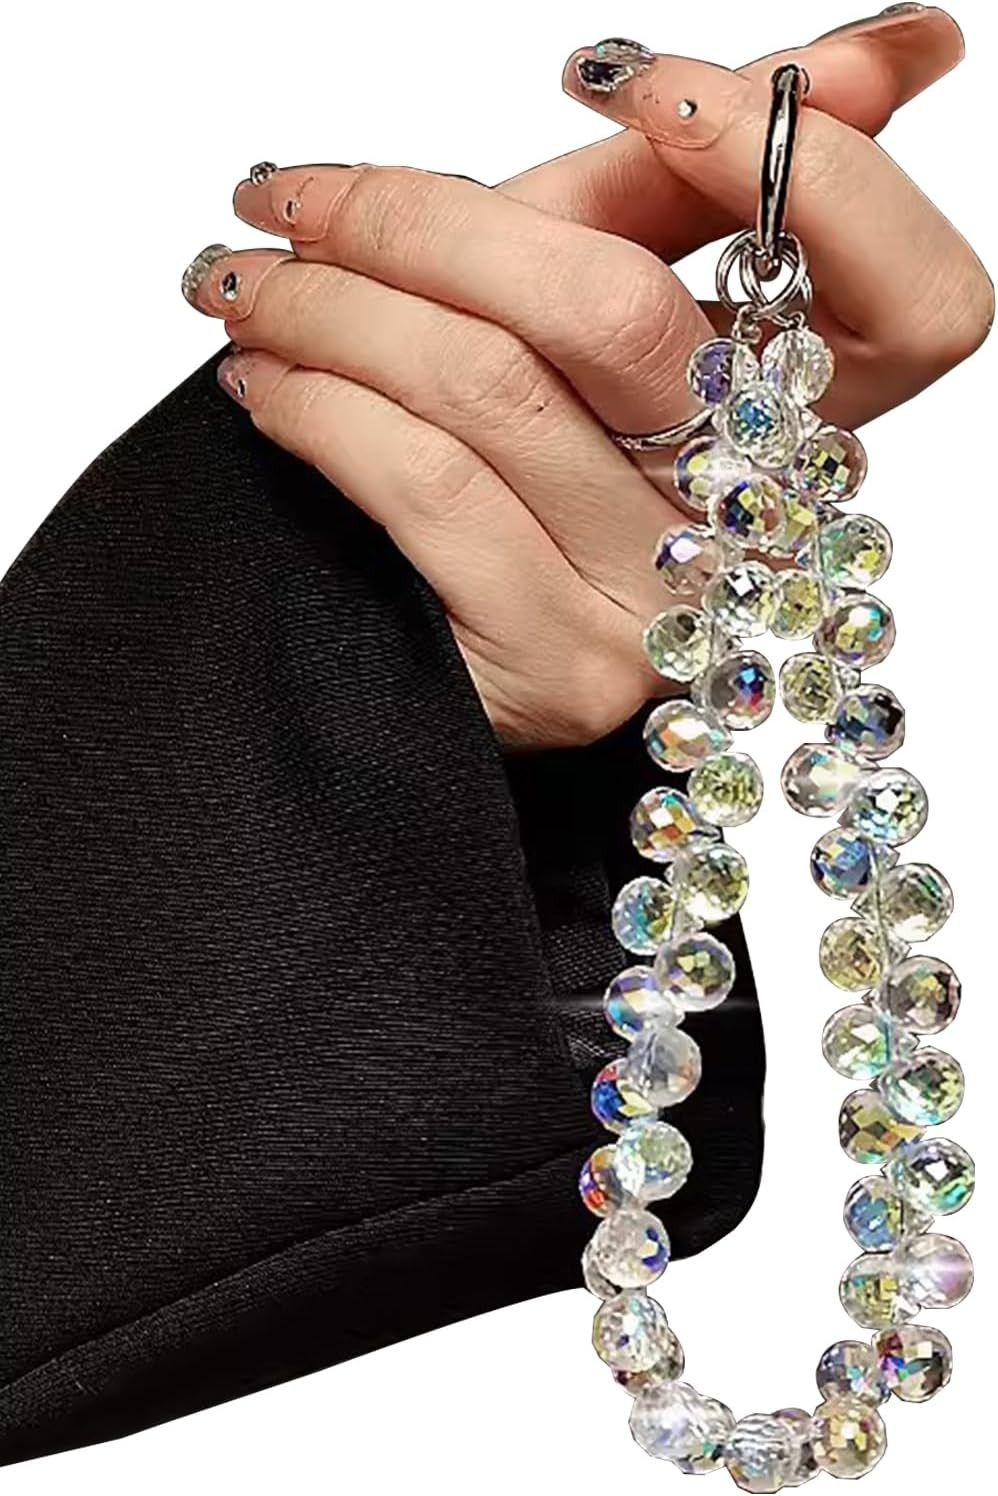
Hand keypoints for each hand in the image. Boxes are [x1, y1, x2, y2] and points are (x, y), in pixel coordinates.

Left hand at [183, 7, 989, 749]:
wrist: (416, 645)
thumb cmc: (507, 456)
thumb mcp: (579, 302)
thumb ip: (671, 185)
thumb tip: (879, 54)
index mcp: (804, 419)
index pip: (917, 305)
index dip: (812, 175)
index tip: (648, 89)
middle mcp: (758, 521)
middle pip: (624, 315)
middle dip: (423, 217)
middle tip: (296, 193)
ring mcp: (670, 604)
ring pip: (494, 390)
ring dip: (331, 309)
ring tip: (248, 281)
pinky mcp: (566, 668)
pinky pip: (429, 487)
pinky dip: (320, 409)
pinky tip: (269, 383)